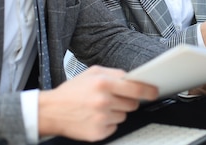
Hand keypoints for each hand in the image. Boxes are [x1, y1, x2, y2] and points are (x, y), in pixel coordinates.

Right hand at [38, 66, 157, 140]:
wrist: (50, 111)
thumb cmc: (72, 92)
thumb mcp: (92, 73)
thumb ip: (115, 73)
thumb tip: (133, 78)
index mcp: (103, 83)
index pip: (136, 88)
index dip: (149, 90)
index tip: (155, 92)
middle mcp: (103, 101)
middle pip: (132, 104)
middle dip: (127, 100)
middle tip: (114, 98)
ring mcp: (101, 118)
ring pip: (124, 115)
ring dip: (116, 111)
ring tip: (99, 107)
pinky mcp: (98, 132)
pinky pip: (115, 126)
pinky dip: (108, 123)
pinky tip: (95, 117)